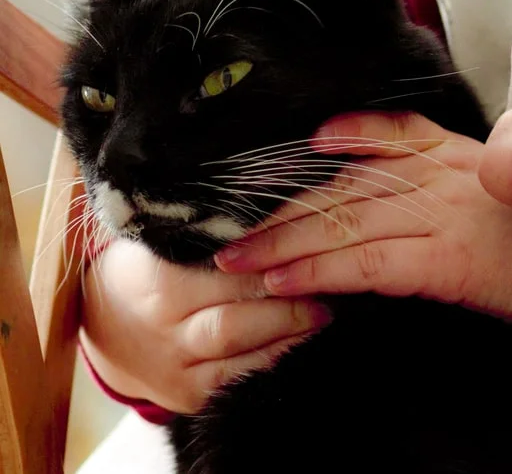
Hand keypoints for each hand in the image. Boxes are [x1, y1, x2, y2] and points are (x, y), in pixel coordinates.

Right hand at [81, 238, 332, 413]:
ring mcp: (174, 363)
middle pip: (235, 308)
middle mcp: (162, 324)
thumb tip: (276, 196)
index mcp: (157, 278)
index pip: (225, 267)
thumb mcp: (165, 240)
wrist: (105, 325)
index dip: (271, 256)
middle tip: (328, 278)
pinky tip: (303, 342)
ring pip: (240, 345)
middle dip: (288, 296)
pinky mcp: (187, 394)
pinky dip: (274, 359)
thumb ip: (210, 227)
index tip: (308, 243)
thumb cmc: (149, 268)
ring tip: (325, 309)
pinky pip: (239, 378)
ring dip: (289, 328)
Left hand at [213, 112, 511, 351]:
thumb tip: (406, 188)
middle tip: (234, 232)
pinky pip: (365, 263)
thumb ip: (454, 174)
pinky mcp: (442, 260)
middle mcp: (441, 176)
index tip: (307, 145)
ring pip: (344, 223)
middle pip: (346, 186)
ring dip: (284, 245)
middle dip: (285, 211)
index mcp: (457, 154)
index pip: (391, 132)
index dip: (345, 135)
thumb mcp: (503, 185)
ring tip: (239, 262)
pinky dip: (319, 271)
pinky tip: (285, 282)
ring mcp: (440, 215)